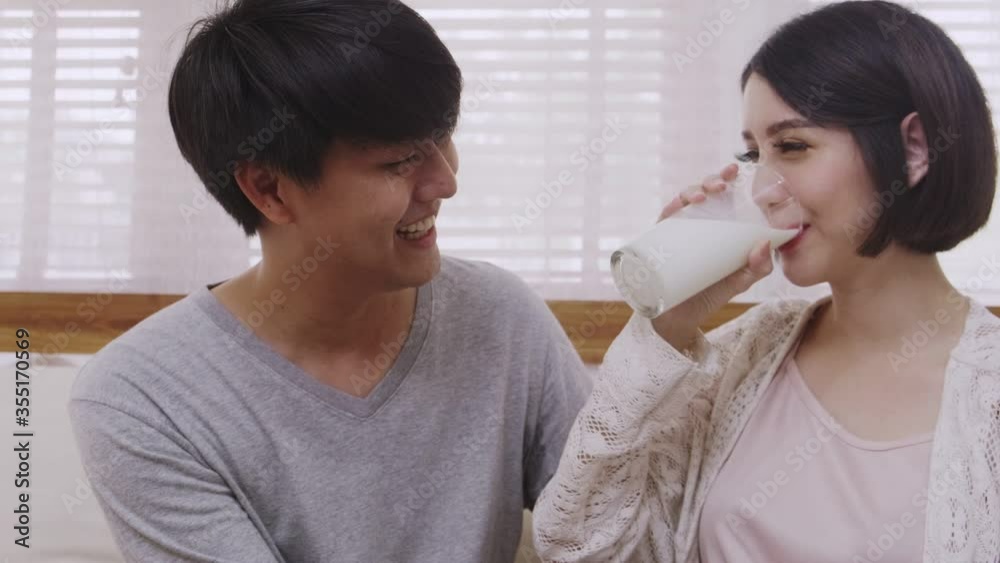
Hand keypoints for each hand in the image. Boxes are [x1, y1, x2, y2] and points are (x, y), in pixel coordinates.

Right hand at [651, 163, 774, 349]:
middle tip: (722, 185)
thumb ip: (758, 268)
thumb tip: (763, 245)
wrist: (680, 319)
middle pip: (701, 192)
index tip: (734, 169)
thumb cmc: (711, 294)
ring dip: (691, 191)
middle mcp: (694, 224)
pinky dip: (670, 209)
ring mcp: (675, 233)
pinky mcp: (658, 244)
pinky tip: (678, 206)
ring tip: (703, 196)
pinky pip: (662, 221)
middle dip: (710, 180)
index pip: (720, 195)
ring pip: (680, 201)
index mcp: (715, 226)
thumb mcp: (740, 280)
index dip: (724, 176)